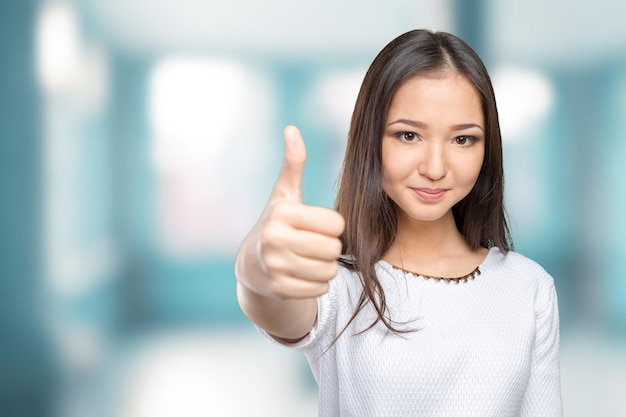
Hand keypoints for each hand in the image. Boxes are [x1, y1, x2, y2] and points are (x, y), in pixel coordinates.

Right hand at [236, 125, 344, 299]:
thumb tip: (291, 128)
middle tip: (314, 245)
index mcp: (282, 214)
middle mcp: (275, 240)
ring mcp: (275, 267)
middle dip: (330, 248)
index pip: (335, 223)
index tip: (316, 225)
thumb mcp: (284, 195)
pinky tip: (302, 275)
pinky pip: (320, 288)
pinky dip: (317, 283)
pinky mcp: (279, 289)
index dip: (332, 225)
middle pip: (333, 248)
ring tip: (308, 259)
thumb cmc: (277, 224)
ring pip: (329, 270)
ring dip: (325, 266)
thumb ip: (293, 165)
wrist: (252, 266)